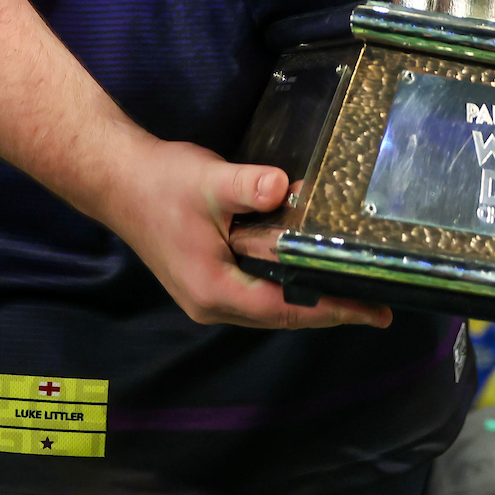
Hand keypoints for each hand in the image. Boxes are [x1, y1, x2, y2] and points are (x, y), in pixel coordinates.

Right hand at [95, 139, 389, 330]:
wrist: (115, 180)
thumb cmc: (161, 183)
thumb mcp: (209, 181)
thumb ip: (248, 187)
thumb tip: (284, 186)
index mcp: (215, 290)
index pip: (286, 309)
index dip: (332, 309)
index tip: (374, 311)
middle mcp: (212, 304)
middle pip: (282, 315)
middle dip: (330, 310)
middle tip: (378, 304)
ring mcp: (207, 295)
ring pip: (270, 306)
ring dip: (309, 300)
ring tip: (353, 291)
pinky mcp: (206, 279)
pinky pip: (258, 292)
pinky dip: (287, 286)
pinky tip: (308, 270)